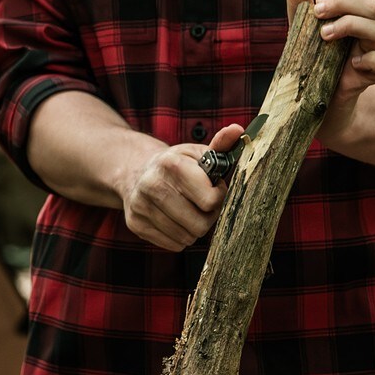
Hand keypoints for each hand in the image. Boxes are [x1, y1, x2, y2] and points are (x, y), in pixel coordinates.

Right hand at [117, 122, 247, 250]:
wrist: (135, 171)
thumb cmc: (177, 164)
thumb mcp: (197, 152)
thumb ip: (220, 145)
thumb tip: (238, 130)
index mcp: (171, 164)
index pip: (209, 200)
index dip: (219, 197)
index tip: (215, 189)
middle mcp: (152, 185)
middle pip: (199, 224)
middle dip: (208, 217)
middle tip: (205, 205)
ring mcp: (141, 206)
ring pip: (186, 237)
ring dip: (195, 229)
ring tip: (191, 212)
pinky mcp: (136, 224)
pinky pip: (173, 245)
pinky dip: (180, 237)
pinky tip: (177, 220)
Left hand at [286, 0, 374, 149]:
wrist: (313, 101)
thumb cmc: (310, 59)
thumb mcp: (301, 28)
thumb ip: (299, 0)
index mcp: (357, 17)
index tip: (316, 3)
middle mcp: (368, 33)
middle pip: (374, 6)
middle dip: (345, 4)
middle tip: (317, 13)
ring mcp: (372, 54)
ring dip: (351, 26)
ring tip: (324, 36)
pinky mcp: (372, 78)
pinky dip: (370, 60)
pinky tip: (352, 63)